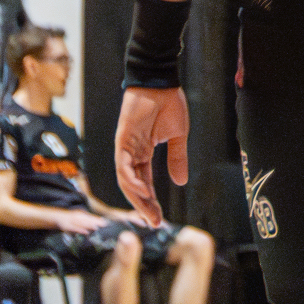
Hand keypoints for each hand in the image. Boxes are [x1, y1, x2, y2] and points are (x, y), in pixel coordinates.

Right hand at [54, 209, 107, 234]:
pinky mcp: (66, 226)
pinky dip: (80, 230)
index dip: (98, 220)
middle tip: (104, 225)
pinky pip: (74, 229)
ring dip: (90, 225)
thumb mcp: (78, 218)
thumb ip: (86, 220)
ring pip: (82, 223)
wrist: (56, 217)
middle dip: (96, 222)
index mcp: (80, 214)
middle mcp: (77, 216)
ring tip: (97, 227)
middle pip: (88, 220)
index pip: (91, 217)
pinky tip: (86, 232)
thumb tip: (98, 222)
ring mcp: (71, 221)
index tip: (106, 223)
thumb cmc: (69, 220)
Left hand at [115, 87, 189, 226]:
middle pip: (134, 186)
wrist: (160, 82)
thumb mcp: (177, 136)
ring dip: (136, 197)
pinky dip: (130, 179)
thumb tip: (181, 182)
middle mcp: (131, 154)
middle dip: (143, 206)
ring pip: (126, 180)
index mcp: (143, 153)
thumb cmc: (168, 104)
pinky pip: (123, 165)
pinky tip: (141, 190)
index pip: (144, 183)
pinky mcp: (122, 140)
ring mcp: (125, 148)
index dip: (150, 202)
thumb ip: (177, 158)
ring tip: (148, 212)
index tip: (159, 219)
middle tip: (154, 222)